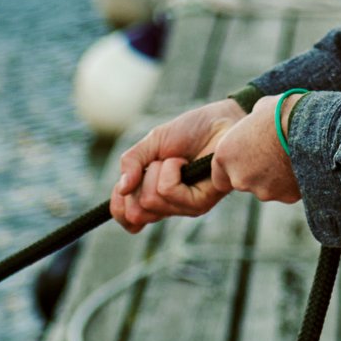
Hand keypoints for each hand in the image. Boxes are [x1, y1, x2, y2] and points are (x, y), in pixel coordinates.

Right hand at [110, 99, 242, 232]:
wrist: (222, 121)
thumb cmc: (191, 132)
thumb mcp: (152, 142)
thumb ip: (132, 162)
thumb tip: (121, 188)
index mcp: (154, 194)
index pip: (128, 218)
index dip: (118, 206)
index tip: (123, 186)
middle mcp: (169, 206)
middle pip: (135, 212)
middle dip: (138, 180)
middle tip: (156, 162)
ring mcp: (184, 207)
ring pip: (150, 200)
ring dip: (157, 170)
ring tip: (177, 159)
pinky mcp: (199, 203)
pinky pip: (167, 190)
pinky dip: (171, 169)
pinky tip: (186, 162)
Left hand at [211, 94, 303, 206]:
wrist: (310, 127)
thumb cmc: (282, 112)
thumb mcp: (258, 111)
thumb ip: (251, 125)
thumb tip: (257, 123)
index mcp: (225, 155)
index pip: (220, 177)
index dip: (234, 168)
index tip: (247, 159)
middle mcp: (239, 177)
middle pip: (243, 182)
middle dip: (255, 173)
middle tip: (272, 155)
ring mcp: (262, 191)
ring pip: (265, 188)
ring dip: (274, 178)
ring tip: (289, 157)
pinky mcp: (284, 196)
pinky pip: (286, 191)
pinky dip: (291, 182)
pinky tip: (300, 164)